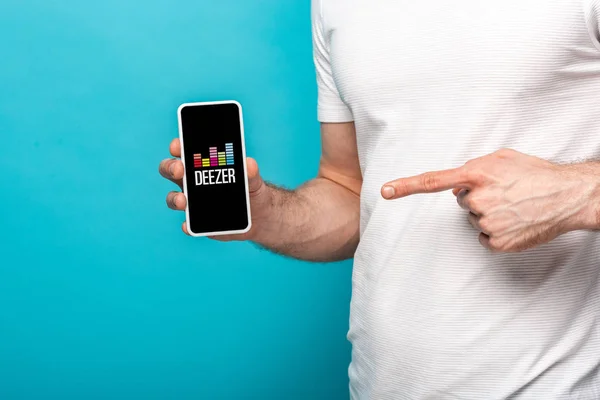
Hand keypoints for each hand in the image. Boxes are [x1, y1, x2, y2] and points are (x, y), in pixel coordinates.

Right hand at [159, 138, 267, 240]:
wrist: (260, 218)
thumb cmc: (252, 191)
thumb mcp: (254, 181)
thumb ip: (251, 173)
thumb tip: (249, 163)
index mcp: (204, 165)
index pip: (185, 151)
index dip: (177, 146)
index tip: (178, 146)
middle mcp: (193, 182)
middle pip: (172, 171)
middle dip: (170, 168)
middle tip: (179, 170)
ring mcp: (194, 203)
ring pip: (174, 199)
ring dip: (175, 198)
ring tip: (183, 201)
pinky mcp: (199, 223)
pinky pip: (188, 225)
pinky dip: (187, 226)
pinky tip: (189, 226)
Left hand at [380, 148, 596, 251]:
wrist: (569, 196)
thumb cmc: (536, 173)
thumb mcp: (502, 158)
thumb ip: (474, 166)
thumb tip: (458, 182)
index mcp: (476, 175)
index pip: (432, 181)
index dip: (406, 186)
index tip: (385, 191)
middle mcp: (477, 199)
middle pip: (461, 202)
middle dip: (477, 197)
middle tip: (504, 193)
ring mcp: (486, 223)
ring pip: (474, 220)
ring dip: (489, 214)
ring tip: (514, 206)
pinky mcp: (496, 242)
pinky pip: (484, 237)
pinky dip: (496, 232)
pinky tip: (514, 222)